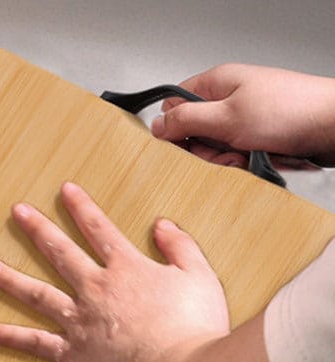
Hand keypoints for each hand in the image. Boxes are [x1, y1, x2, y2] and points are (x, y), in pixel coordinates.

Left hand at [0, 183, 230, 361]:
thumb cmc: (194, 326)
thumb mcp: (199, 276)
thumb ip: (180, 247)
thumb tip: (161, 225)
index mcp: (126, 268)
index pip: (99, 229)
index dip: (81, 207)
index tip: (64, 190)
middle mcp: (95, 289)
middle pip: (60, 253)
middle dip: (37, 229)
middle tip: (16, 212)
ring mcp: (79, 321)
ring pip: (37, 294)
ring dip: (9, 278)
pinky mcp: (73, 353)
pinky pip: (35, 343)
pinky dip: (10, 337)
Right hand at [151, 63, 334, 166]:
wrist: (331, 125)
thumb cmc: (289, 111)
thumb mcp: (226, 117)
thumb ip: (186, 120)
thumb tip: (156, 125)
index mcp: (216, 84)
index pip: (174, 105)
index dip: (172, 128)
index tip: (181, 144)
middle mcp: (227, 100)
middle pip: (192, 134)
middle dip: (204, 152)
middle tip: (222, 152)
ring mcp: (240, 120)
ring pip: (212, 150)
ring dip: (223, 162)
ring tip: (244, 157)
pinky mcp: (253, 138)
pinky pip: (231, 158)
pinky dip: (239, 165)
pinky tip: (253, 162)